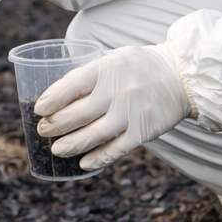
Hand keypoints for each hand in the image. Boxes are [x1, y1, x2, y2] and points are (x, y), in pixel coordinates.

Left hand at [35, 44, 191, 170]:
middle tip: (43, 131)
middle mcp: (120, 91)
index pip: (72, 84)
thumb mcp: (115, 58)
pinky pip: (115, 150)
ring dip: (71, 145)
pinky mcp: (144, 132)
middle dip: (55, 125)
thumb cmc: (140, 66)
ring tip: (57, 150)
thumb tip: (56, 94)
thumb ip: (91, 73)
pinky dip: (97, 159)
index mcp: (108, 68)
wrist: (182, 77)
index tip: (39, 109)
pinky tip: (83, 163)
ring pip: (94, 135)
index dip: (52, 99)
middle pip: (79, 114)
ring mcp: (132, 113)